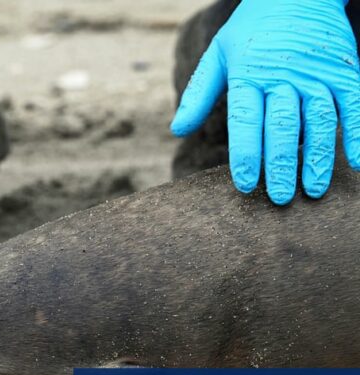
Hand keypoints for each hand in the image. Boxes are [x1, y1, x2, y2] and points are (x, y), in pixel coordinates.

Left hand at [171, 0, 359, 204]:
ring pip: (318, 121)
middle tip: (278, 198)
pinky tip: (356, 161)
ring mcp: (317, 74)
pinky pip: (353, 105)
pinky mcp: (344, 72)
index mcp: (249, 74)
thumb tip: (177, 130)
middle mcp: (284, 76)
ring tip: (312, 190)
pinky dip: (356, 133)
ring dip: (317, 158)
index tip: (246, 184)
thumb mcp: (219, 54)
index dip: (246, 154)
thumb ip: (199, 93)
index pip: (245, 120)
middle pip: (282, 126)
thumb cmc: (252, 31)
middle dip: (280, 165)